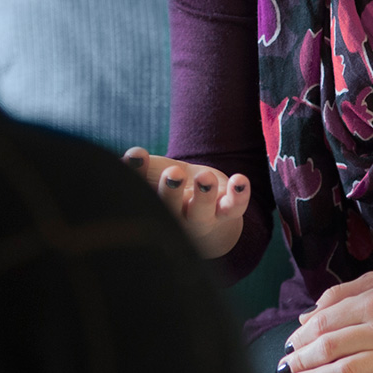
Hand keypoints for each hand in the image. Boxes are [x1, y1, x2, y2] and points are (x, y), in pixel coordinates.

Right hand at [121, 148, 249, 258]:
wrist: (203, 210)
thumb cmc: (169, 190)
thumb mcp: (153, 177)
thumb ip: (140, 167)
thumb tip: (133, 154)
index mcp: (154, 209)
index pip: (142, 194)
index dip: (138, 173)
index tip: (137, 155)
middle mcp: (176, 218)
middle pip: (172, 209)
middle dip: (172, 191)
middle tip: (173, 174)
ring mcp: (203, 217)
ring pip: (203, 211)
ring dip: (205, 195)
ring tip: (205, 177)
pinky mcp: (227, 212)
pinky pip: (235, 208)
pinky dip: (239, 195)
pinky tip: (239, 180)